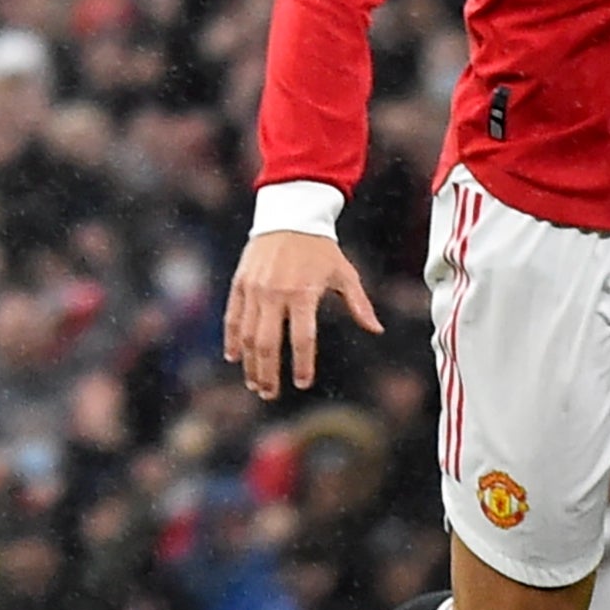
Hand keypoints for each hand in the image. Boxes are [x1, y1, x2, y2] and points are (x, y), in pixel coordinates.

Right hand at [222, 230, 381, 397]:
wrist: (290, 215)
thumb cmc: (321, 248)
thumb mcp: (344, 273)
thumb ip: (359, 304)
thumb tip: (377, 329)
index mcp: (303, 294)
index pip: (301, 339)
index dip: (302, 364)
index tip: (303, 383)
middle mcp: (275, 294)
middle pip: (267, 344)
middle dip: (268, 373)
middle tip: (270, 394)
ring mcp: (254, 289)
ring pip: (247, 335)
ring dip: (250, 363)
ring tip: (255, 383)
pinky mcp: (240, 283)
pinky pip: (232, 317)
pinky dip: (232, 339)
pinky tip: (234, 357)